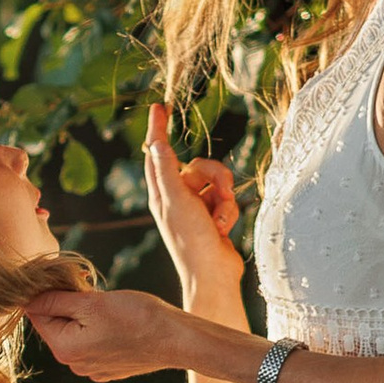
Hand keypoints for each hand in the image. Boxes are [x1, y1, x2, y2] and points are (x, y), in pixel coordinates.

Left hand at [26, 286, 197, 381]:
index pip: (38, 315)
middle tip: (90, 288)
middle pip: (57, 325)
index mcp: (65, 350)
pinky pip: (93, 343)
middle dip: (67, 304)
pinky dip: (99, 329)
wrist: (176, 339)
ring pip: (76, 333)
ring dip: (84, 315)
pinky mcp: (109, 369)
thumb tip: (27, 298)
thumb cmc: (137, 317)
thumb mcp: (91, 302)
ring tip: (107, 305)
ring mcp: (93, 370)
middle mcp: (75, 365)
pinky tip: (118, 321)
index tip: (66, 279)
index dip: (47, 292)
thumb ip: (56, 300)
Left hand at [145, 101, 243, 316]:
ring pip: (216, 182)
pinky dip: (228, 213)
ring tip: (220, 219)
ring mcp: (196, 209)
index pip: (157, 153)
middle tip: (223, 189)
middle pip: (198, 166)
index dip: (159, 129)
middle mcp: (177, 199)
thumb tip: (155, 143)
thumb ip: (168, 171)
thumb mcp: (178, 201)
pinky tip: (223, 231)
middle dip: (215, 174)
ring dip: (224, 198)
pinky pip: (225, 201)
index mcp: (162, 193)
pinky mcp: (213, 218)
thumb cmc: (192, 241)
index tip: (160, 107)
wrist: (214, 275)